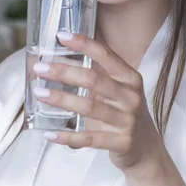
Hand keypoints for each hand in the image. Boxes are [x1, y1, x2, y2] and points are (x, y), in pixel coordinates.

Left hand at [32, 31, 164, 173]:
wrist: (146, 149)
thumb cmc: (125, 113)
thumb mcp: (119, 90)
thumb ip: (97, 76)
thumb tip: (59, 61)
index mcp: (130, 78)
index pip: (106, 55)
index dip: (84, 44)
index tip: (62, 36)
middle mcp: (131, 96)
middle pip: (93, 79)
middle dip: (64, 72)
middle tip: (39, 68)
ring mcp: (127, 120)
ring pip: (89, 107)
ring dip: (61, 99)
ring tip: (40, 93)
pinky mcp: (122, 142)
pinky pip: (89, 139)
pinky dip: (68, 136)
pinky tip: (50, 133)